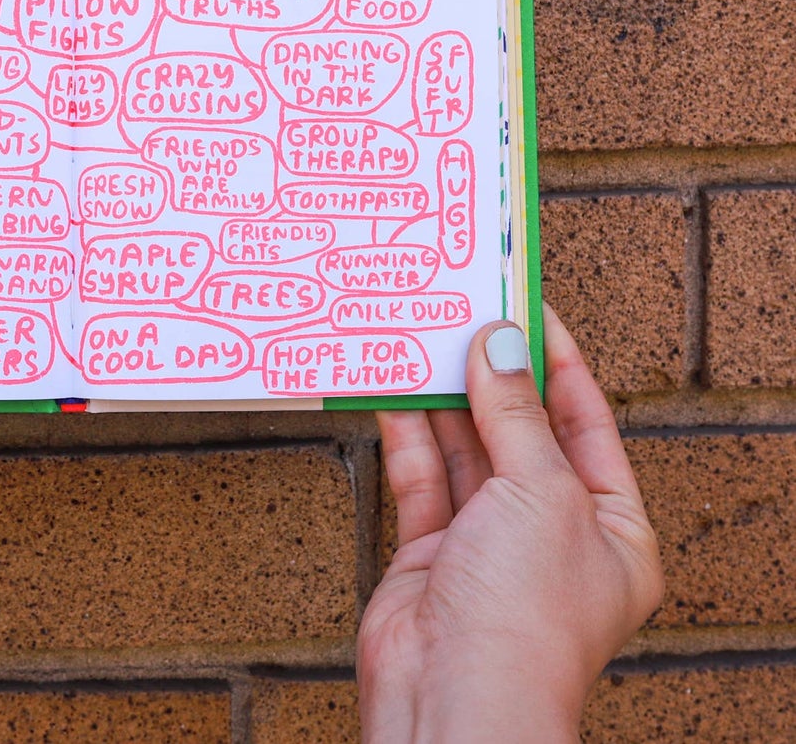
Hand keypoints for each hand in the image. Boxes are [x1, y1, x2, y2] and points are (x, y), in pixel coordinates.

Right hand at [357, 305, 662, 742]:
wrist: (455, 701)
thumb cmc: (527, 614)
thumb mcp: (541, 493)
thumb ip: (515, 413)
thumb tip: (498, 342)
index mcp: (612, 528)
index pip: (586, 423)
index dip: (557, 360)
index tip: (526, 304)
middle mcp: (551, 532)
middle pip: (520, 431)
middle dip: (492, 372)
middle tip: (464, 310)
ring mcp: (488, 542)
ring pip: (465, 449)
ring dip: (444, 396)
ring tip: (423, 336)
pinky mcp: (430, 552)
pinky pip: (421, 478)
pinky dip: (406, 433)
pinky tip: (392, 389)